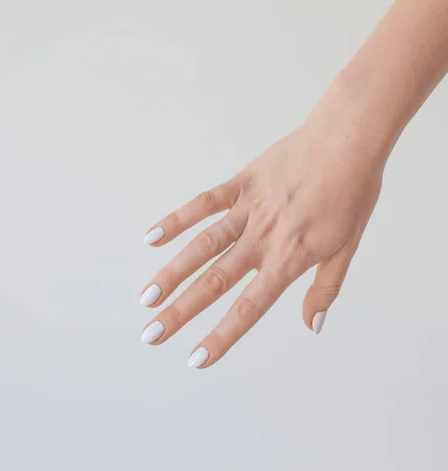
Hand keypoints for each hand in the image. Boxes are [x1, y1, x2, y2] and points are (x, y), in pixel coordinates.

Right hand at [140, 113, 385, 367]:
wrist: (346, 141)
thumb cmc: (352, 194)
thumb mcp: (347, 247)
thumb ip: (325, 288)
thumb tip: (312, 326)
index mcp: (289, 257)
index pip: (249, 306)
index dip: (221, 335)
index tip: (195, 359)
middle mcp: (262, 238)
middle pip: (214, 281)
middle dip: (181, 311)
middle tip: (150, 334)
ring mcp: (248, 209)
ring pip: (202, 245)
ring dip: (172, 272)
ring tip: (146, 297)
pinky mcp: (241, 184)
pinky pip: (204, 203)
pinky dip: (177, 219)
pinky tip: (151, 236)